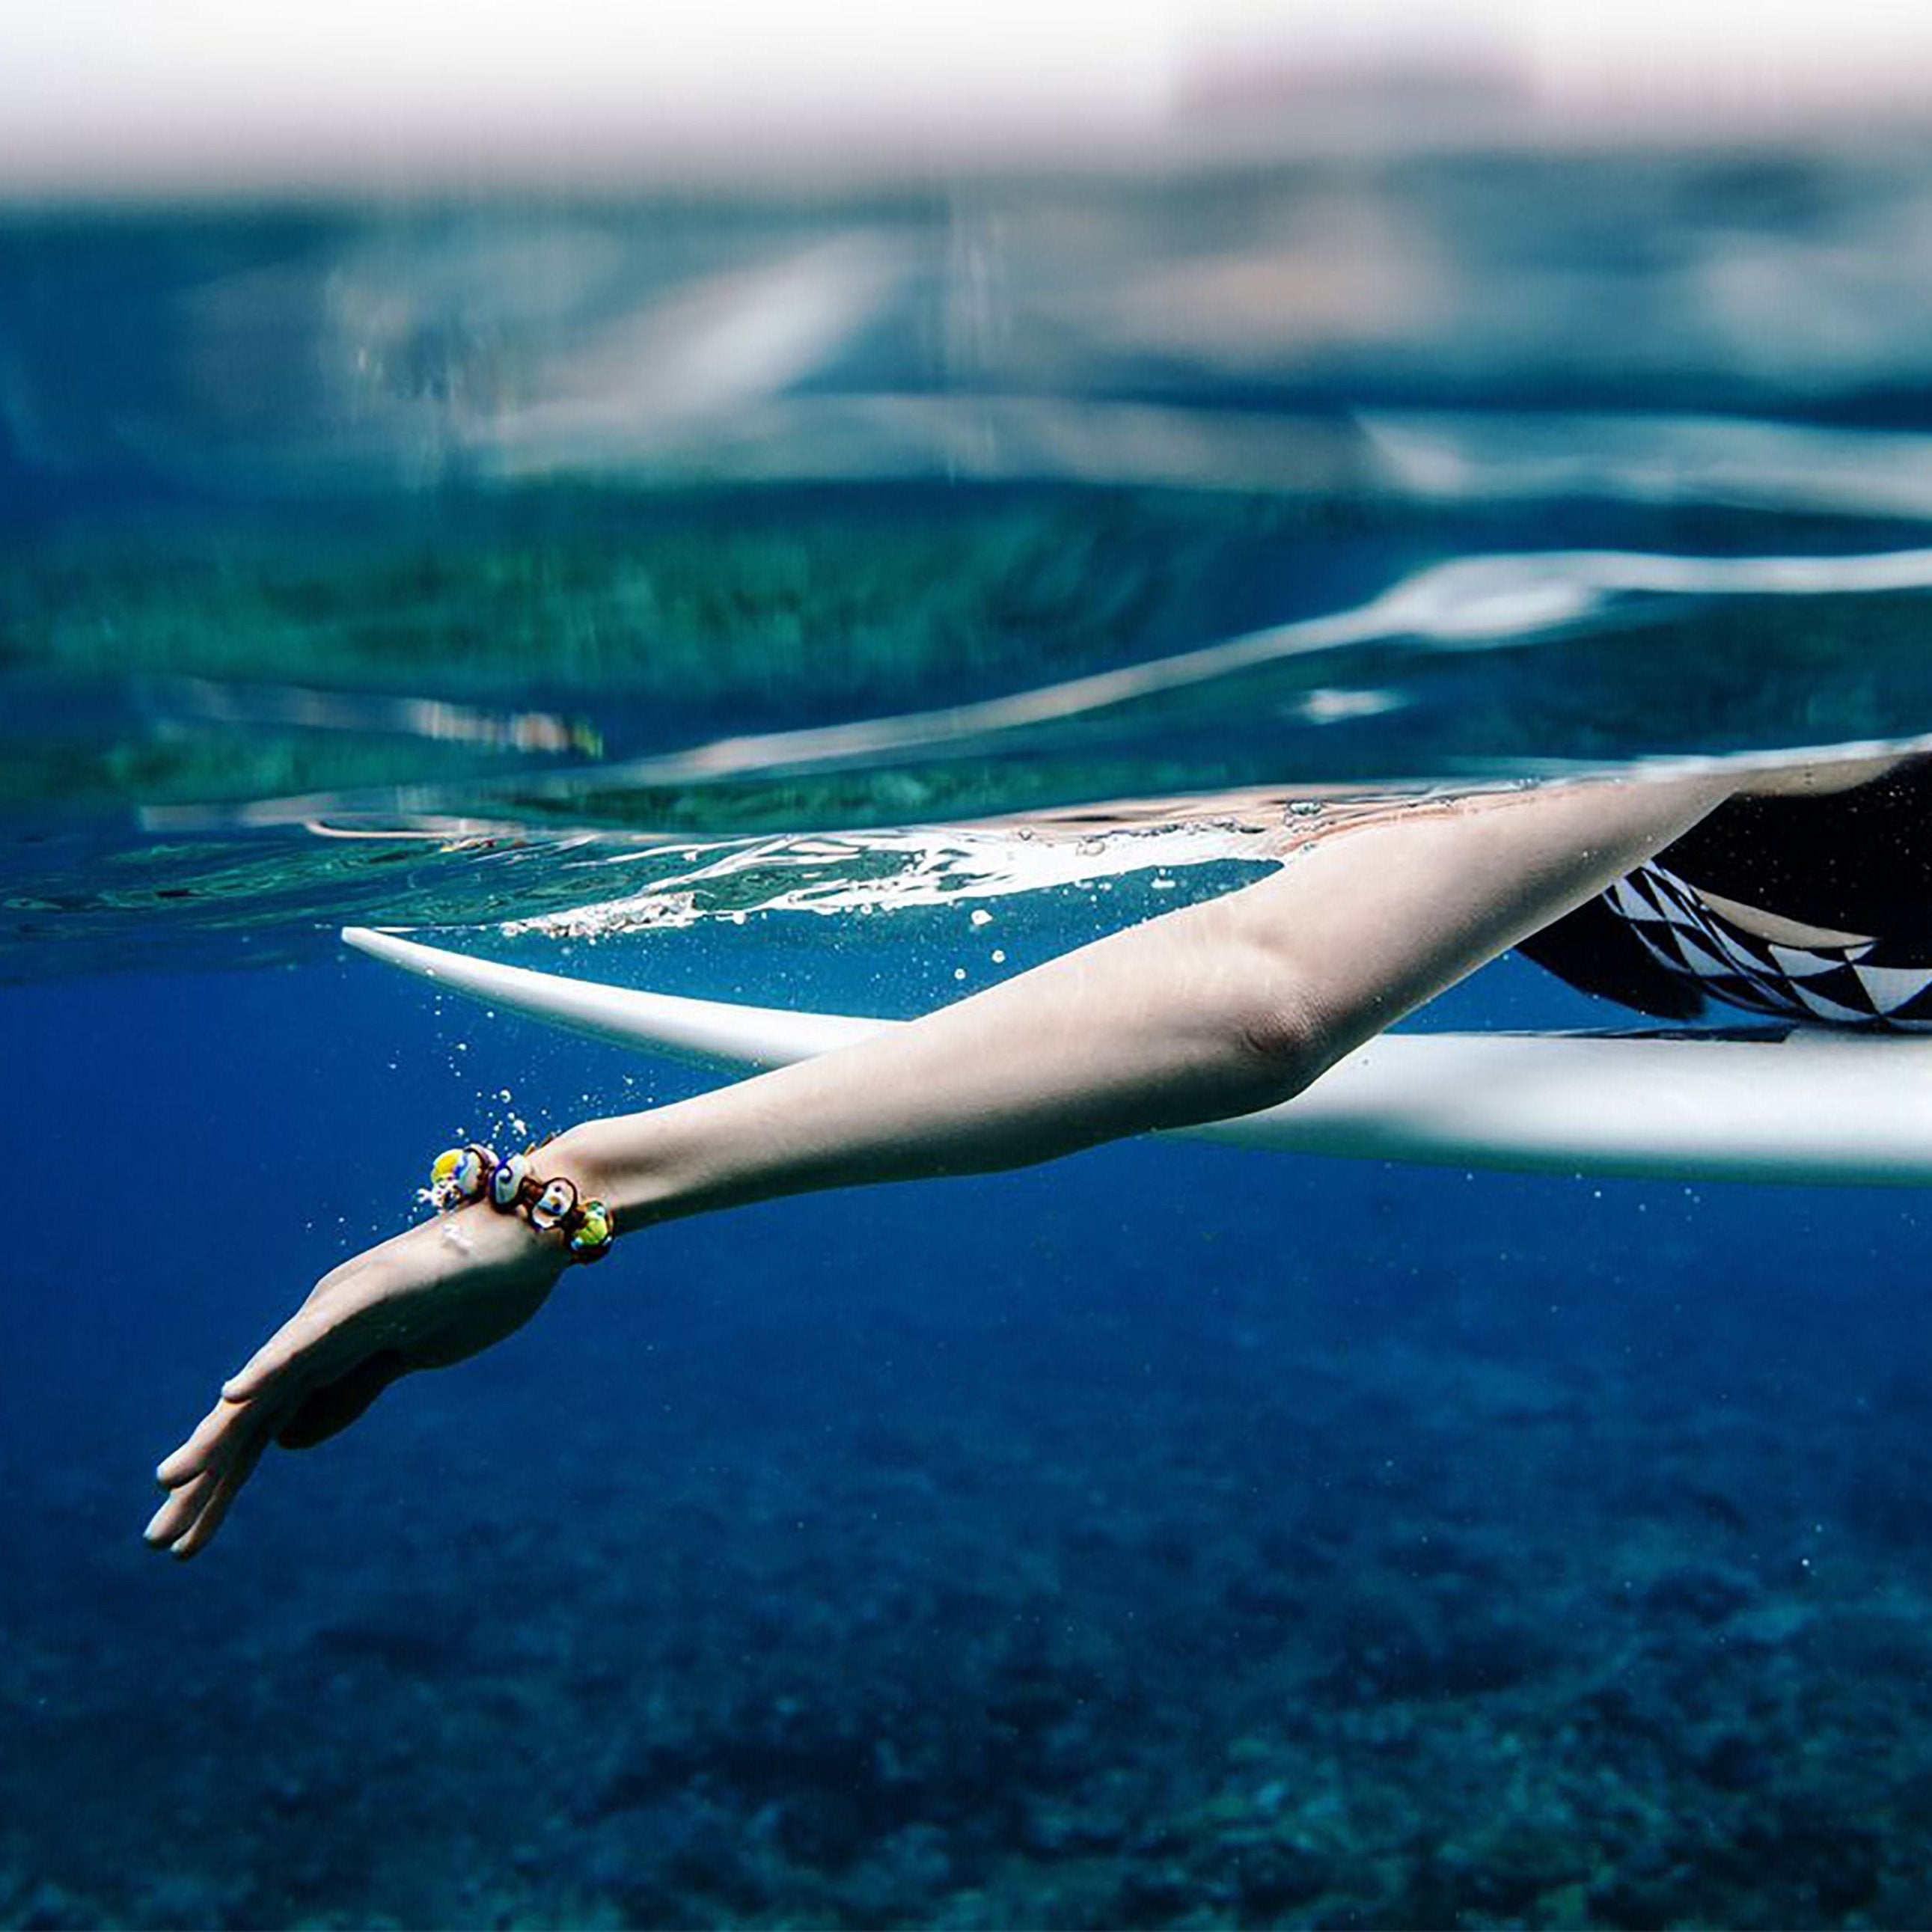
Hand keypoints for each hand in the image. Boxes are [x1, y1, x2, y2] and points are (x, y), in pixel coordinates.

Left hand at [146, 1204, 567, 1558]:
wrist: (525, 1238)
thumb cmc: (474, 1294)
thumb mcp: (401, 1360)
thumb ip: (343, 1396)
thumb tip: (281, 1444)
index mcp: (326, 1349)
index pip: (260, 1427)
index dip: (221, 1482)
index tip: (184, 1539)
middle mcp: (318, 1328)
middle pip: (250, 1415)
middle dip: (204, 1478)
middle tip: (157, 1541)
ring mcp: (342, 1309)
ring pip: (270, 1382)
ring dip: (218, 1436)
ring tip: (173, 1481)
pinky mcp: (372, 1292)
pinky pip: (315, 1335)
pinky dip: (273, 1365)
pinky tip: (235, 1396)